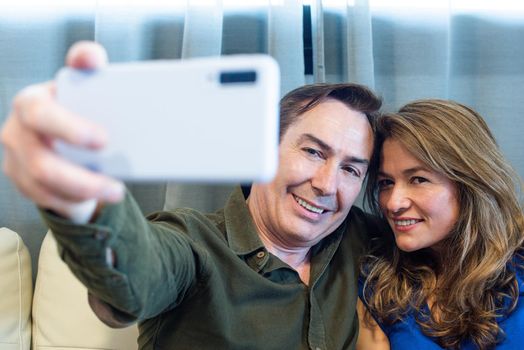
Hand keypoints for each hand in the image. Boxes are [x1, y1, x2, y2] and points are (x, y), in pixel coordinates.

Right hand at [1, 41, 124, 221]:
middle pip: (42, 163)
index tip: (104, 141)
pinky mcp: (21, 180)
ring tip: (114, 193)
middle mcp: (17, 131)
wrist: (58, 131)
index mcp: (31, 102)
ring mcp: (16, 159)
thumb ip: (86, 67)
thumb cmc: (73, 106)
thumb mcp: (79, 85)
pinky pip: (45, 198)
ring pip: (45, 187)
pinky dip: (73, 200)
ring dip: (83, 193)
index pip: (40, 112)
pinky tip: (96, 198)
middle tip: (116, 185)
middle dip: (80, 178)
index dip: (69, 128)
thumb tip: (92, 56)